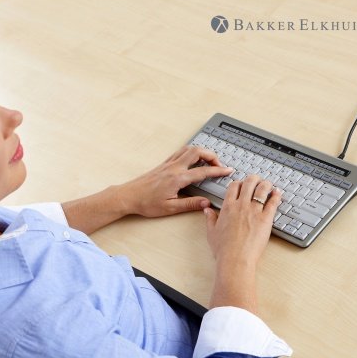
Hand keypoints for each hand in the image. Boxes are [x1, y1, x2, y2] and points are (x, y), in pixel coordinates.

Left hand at [117, 145, 232, 216]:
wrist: (128, 196)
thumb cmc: (146, 203)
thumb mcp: (170, 208)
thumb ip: (190, 204)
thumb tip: (206, 203)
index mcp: (177, 178)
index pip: (203, 171)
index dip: (218, 171)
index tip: (228, 171)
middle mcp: (174, 168)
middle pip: (197, 152)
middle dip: (212, 156)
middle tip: (220, 165)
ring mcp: (168, 164)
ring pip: (188, 149)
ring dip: (202, 152)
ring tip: (209, 161)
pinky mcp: (163, 164)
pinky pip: (180, 152)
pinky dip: (191, 152)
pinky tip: (193, 160)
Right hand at [204, 175, 281, 311]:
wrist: (235, 259)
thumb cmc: (223, 249)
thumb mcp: (211, 232)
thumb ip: (210, 218)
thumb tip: (207, 210)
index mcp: (227, 207)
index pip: (234, 186)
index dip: (239, 182)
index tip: (242, 184)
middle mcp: (241, 205)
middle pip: (249, 183)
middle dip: (254, 179)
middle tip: (257, 180)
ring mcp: (254, 211)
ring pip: (262, 189)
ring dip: (266, 184)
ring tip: (268, 184)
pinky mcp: (266, 219)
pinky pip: (273, 203)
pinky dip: (277, 196)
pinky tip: (278, 193)